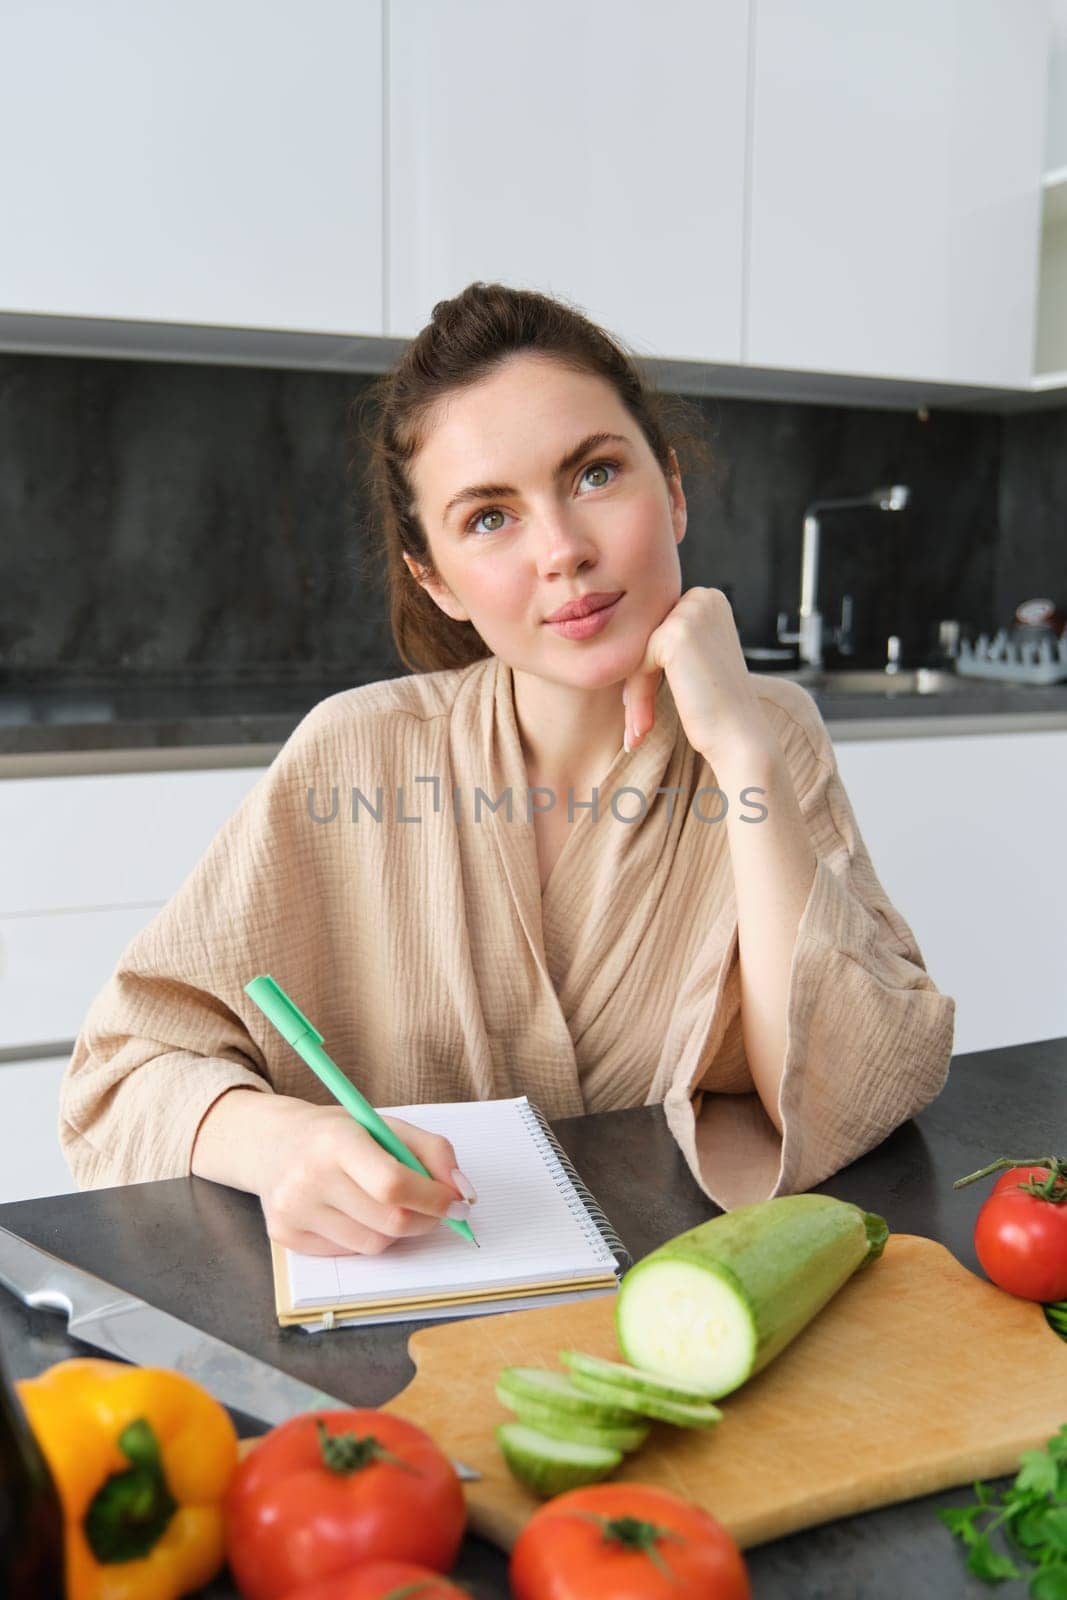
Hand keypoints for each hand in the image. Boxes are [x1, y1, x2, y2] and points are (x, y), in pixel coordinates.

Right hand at [194, 1090, 474, 1255]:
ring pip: (373, 1244)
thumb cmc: (337, 1133)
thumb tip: (461, 1192)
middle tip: (436, 1211)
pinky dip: (365, 1237)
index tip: (457, 1203)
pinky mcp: (286, 1236)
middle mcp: (309, 1178)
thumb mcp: (384, 1124)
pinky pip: (348, 1253)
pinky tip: (354, 1212)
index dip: (433, 1199)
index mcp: (336, 1141)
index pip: (393, 1184)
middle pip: (389, 1222)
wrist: (272, 1143)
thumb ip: (431, 1151)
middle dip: (425, 1220)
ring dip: (396, 1231)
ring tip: (388, 1206)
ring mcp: (294, 1211)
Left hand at [623, 586, 770, 766]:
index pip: (658, 629)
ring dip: (636, 696)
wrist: (740, 736)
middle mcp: (703, 597)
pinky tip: (644, 727)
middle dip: (639, 683)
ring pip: (639, 653)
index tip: (644, 707)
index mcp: (709, 598)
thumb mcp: (697, 658)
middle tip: (637, 725)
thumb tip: (626, 636)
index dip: (649, 670)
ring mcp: (690, 612)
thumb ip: (669, 639)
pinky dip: (638, 698)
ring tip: (638, 731)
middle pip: (646, 639)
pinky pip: (638, 665)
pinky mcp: (674, 634)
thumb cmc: (719, 706)